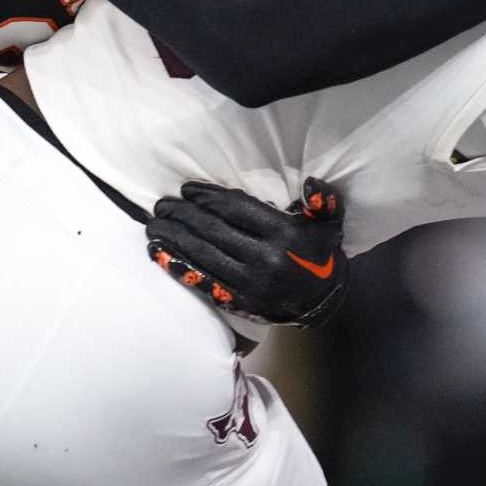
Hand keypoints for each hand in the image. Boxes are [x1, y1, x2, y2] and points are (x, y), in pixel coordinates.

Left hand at [146, 177, 347, 327]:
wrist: (323, 301)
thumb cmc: (321, 254)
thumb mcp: (330, 223)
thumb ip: (323, 200)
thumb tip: (310, 183)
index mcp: (286, 234)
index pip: (237, 209)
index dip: (209, 197)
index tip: (188, 189)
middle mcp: (266, 259)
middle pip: (214, 230)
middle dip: (183, 215)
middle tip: (162, 205)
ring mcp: (251, 283)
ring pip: (203, 254)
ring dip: (173, 237)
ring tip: (154, 224)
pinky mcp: (239, 302)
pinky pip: (202, 280)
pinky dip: (177, 266)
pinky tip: (158, 253)